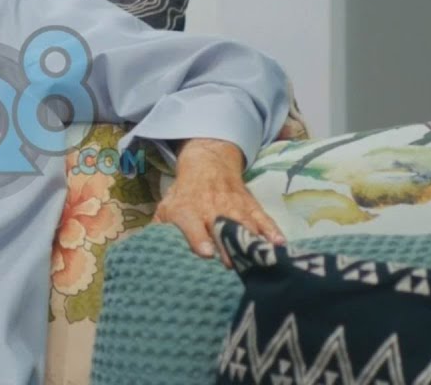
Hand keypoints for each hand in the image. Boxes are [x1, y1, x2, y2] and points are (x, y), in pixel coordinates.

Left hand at [152, 138, 284, 267]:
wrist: (208, 165)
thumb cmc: (184, 194)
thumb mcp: (167, 207)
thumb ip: (160, 228)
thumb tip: (151, 250)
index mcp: (188, 210)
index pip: (193, 224)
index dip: (199, 238)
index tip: (206, 253)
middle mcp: (212, 208)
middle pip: (221, 228)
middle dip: (227, 245)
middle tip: (234, 266)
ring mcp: (234, 207)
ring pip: (244, 224)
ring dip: (251, 241)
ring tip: (259, 260)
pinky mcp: (251, 206)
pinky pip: (263, 219)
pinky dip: (272, 230)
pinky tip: (279, 244)